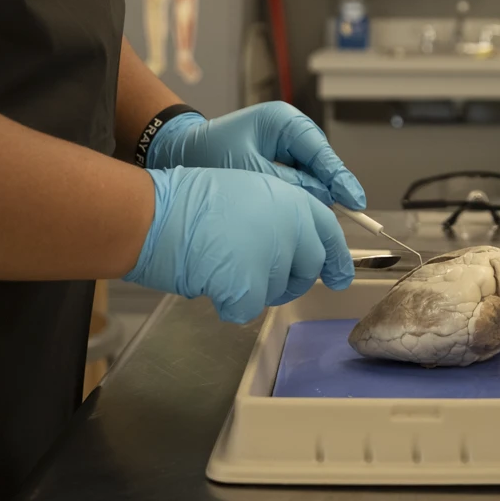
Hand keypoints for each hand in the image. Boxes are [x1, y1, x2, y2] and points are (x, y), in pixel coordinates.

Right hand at [123, 167, 353, 322]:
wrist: (159, 213)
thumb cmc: (192, 199)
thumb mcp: (248, 191)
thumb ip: (279, 215)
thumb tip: (296, 247)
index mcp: (291, 200)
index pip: (328, 233)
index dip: (336, 258)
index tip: (340, 277)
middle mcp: (291, 227)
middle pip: (309, 269)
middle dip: (292, 279)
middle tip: (262, 278)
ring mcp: (273, 258)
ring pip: (277, 292)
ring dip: (255, 288)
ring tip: (224, 265)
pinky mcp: (251, 287)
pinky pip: (249, 309)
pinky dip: (230, 304)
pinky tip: (212, 282)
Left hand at [147, 102, 364, 209]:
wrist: (179, 153)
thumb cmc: (207, 155)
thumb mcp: (249, 171)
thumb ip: (288, 184)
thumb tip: (321, 199)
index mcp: (283, 122)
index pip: (321, 151)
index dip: (339, 177)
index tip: (355, 200)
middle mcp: (289, 131)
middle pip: (320, 165)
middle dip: (323, 191)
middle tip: (326, 222)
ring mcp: (285, 145)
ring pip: (310, 177)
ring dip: (306, 197)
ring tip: (302, 221)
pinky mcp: (278, 161)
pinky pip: (296, 182)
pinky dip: (294, 198)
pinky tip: (289, 216)